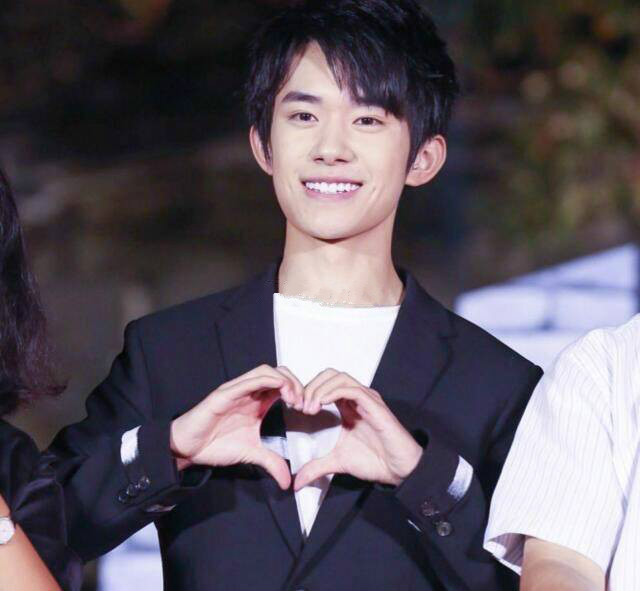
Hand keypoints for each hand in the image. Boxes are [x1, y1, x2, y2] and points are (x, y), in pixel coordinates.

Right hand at [170, 364, 303, 488]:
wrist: (188, 448)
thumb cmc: (215, 444)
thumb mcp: (251, 454)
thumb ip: (271, 463)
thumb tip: (287, 482)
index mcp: (257, 401)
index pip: (283, 385)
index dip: (299, 392)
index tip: (306, 410)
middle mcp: (249, 392)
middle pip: (279, 373)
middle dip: (296, 384)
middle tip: (303, 404)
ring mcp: (237, 390)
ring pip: (266, 371)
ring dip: (284, 381)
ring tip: (293, 399)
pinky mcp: (224, 393)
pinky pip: (248, 380)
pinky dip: (267, 381)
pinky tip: (278, 391)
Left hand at [293, 369, 422, 490]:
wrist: (398, 469)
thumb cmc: (375, 460)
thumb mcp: (337, 462)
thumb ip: (316, 467)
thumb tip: (297, 482)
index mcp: (348, 406)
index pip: (324, 384)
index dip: (307, 391)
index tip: (295, 408)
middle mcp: (357, 398)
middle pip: (330, 375)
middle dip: (311, 386)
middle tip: (301, 406)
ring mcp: (366, 399)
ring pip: (339, 378)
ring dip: (320, 389)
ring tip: (310, 408)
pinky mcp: (374, 405)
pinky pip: (352, 389)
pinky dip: (334, 392)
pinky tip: (322, 404)